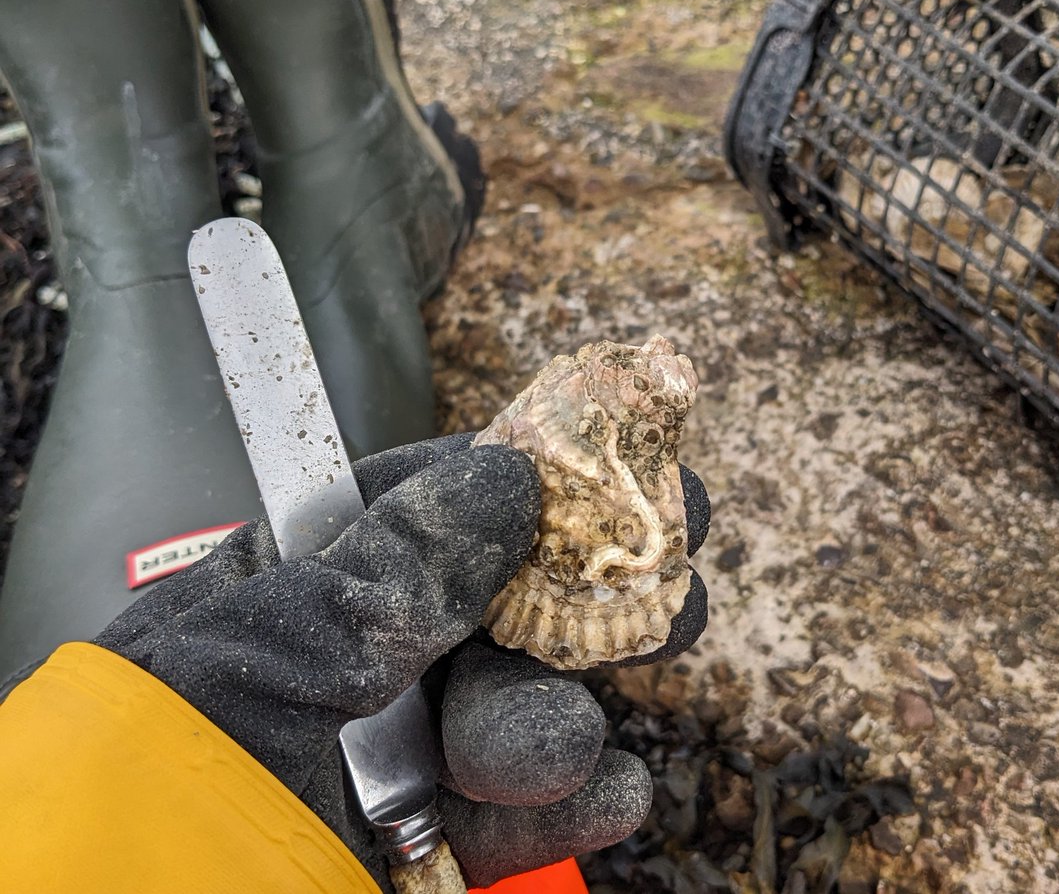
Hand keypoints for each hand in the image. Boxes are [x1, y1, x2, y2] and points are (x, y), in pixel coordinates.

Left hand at [94, 434, 710, 889]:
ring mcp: (387, 767)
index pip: (405, 505)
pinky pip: (519, 815)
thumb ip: (382, 577)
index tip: (602, 458)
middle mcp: (339, 672)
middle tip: (658, 577)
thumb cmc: (149, 807)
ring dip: (552, 718)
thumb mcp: (255, 667)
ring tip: (553, 750)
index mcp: (276, 599)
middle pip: (486, 604)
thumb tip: (503, 477)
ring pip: (512, 706)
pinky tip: (605, 792)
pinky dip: (575, 802)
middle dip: (570, 595)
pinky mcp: (425, 850)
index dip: (505, 474)